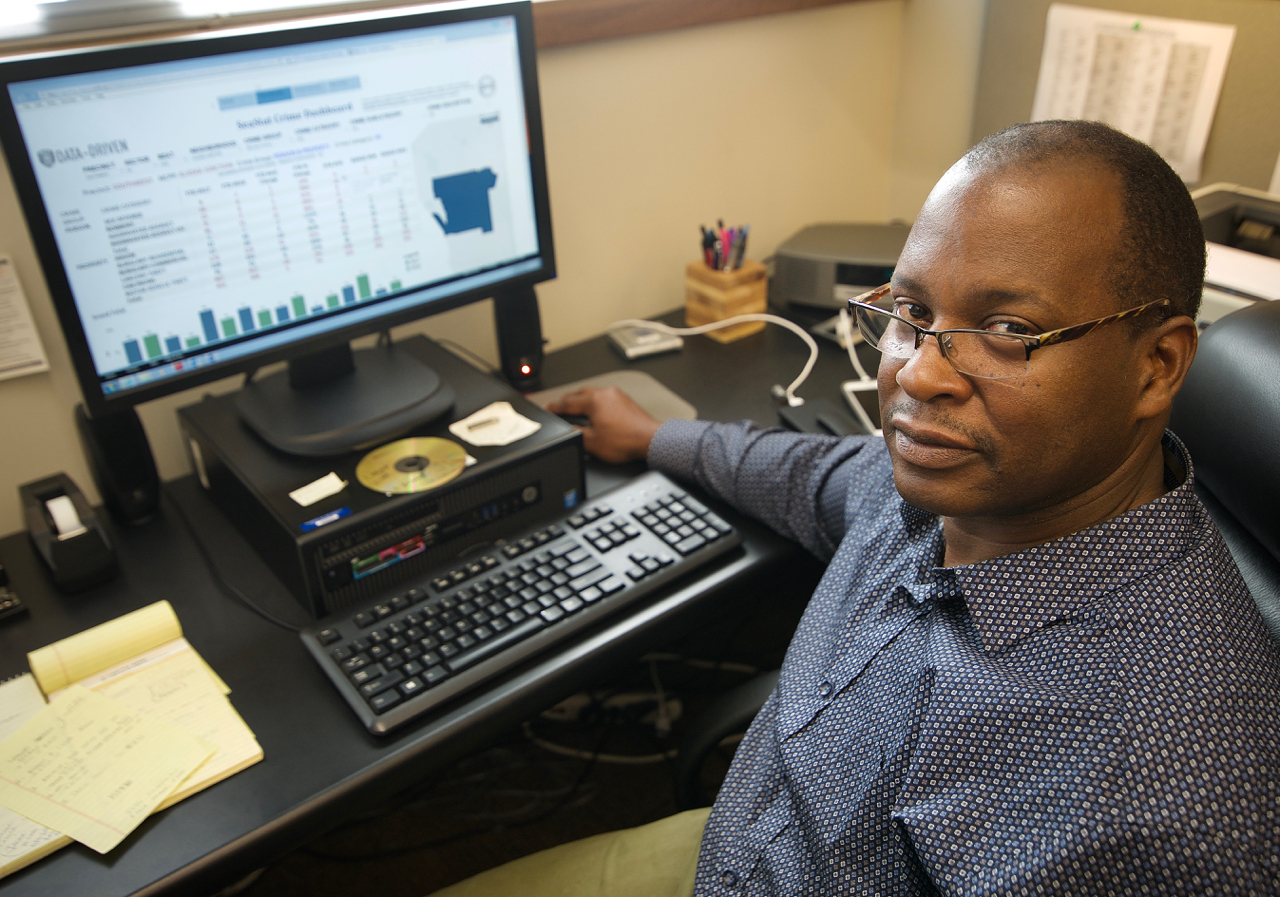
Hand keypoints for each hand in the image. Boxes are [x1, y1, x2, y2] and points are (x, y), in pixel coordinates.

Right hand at [544, 386, 661, 463]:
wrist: (651, 440)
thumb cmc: (626, 441)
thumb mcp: (592, 442)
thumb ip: (576, 433)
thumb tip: (569, 429)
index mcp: (594, 401)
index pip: (567, 402)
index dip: (554, 407)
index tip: (547, 409)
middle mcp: (605, 393)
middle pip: (579, 394)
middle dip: (566, 401)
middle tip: (557, 407)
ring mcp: (617, 395)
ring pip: (592, 394)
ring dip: (581, 400)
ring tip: (574, 407)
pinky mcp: (625, 401)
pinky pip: (604, 398)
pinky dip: (595, 402)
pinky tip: (595, 410)